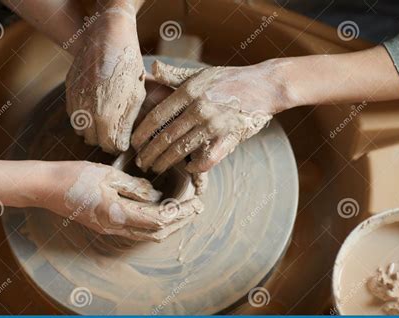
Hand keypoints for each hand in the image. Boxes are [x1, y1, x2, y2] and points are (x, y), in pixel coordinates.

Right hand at [44, 161, 201, 241]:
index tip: (197, 203)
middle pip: (157, 232)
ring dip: (169, 225)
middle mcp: (116, 226)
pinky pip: (136, 231)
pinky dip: (154, 225)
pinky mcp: (105, 225)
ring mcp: (110, 228)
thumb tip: (155, 194)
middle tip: (197, 208)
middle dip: (180, 221)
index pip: (159, 218)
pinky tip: (161, 213)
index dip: (181, 212)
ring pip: (147, 234)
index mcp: (118, 213)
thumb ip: (134, 186)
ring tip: (185, 212)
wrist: (45, 187)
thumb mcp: (108, 175)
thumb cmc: (74, 176)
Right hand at [66, 0, 145, 153]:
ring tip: (107, 120)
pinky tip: (96, 106)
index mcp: (106, 115)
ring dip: (93, 129)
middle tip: (116, 133)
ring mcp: (74, 100)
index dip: (117, 146)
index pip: (108, 146)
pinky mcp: (68, 90)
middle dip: (104, 140)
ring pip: (80, 129)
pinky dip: (83, 116)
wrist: (107, 36)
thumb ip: (127, 122)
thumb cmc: (128, 65)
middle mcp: (86, 111)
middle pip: (92, 141)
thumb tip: (122, 142)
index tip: (123, 142)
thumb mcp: (136, 96)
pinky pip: (73, 113)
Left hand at [131, 60, 287, 172]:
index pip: (158, 116)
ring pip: (182, 149)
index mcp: (190, 91)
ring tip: (156, 167)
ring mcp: (215, 124)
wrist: (265, 85)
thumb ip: (174, 75)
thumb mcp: (201, 73)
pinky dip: (196, 165)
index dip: (143, 133)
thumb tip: (150, 69)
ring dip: (166, 162)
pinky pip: (208, 158)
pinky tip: (188, 167)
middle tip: (141, 162)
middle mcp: (200, 108)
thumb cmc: (230, 79)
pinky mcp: (229, 137)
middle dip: (150, 153)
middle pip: (166, 136)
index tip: (134, 144)